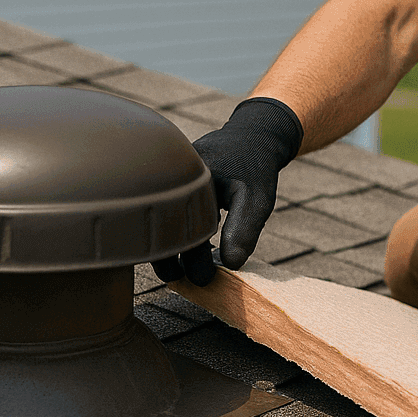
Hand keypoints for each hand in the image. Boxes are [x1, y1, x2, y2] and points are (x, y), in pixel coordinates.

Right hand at [152, 97, 302, 285]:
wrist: (253, 136)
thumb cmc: (256, 169)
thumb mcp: (257, 200)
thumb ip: (244, 229)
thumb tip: (231, 264)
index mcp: (190, 181)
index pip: (181, 229)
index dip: (190, 259)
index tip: (200, 280)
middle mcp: (171, 177)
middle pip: (160, 225)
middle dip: (167, 257)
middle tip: (179, 280)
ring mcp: (167, 177)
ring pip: (160, 217)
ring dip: (168, 244)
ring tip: (178, 269)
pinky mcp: (169, 180)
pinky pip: (165, 208)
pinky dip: (173, 227)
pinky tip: (188, 245)